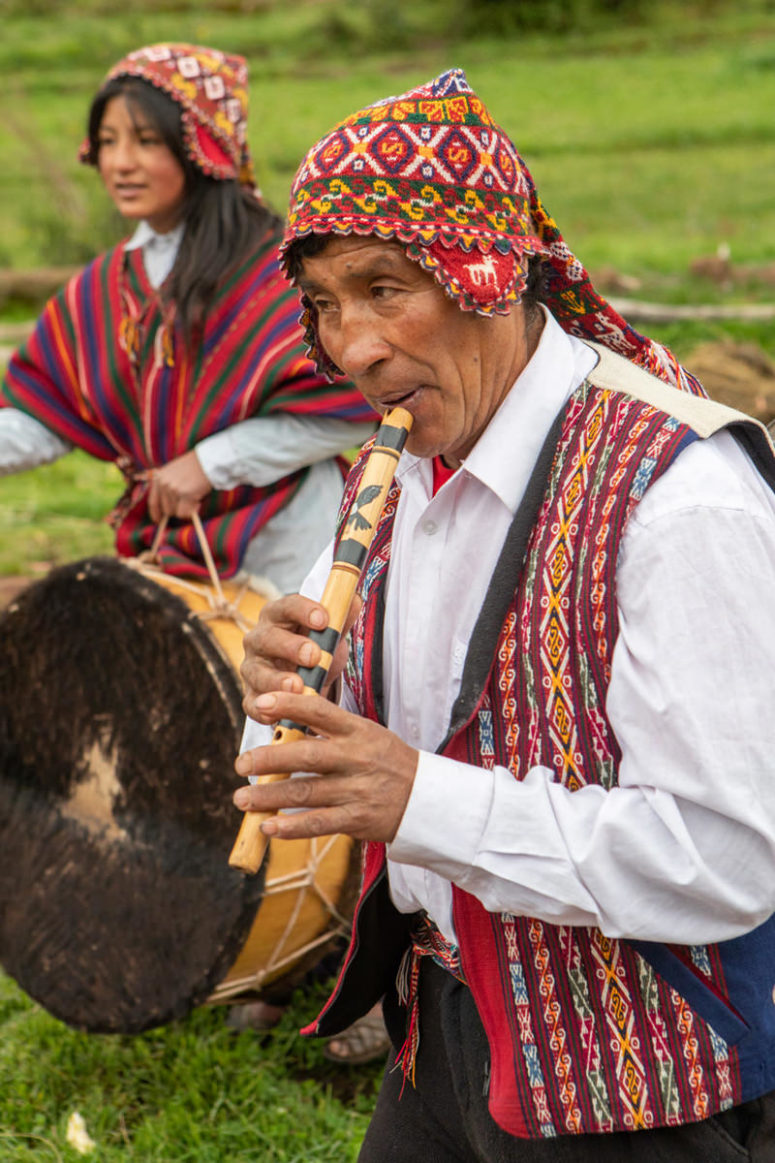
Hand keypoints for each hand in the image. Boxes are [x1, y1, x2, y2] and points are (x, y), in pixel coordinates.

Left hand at [147, 450, 211, 521]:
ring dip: (187, 509)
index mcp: (158, 479)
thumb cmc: (192, 468)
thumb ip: (166, 488)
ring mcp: (173, 489)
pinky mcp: (185, 494)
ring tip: (194, 496)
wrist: (207, 461)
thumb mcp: (172, 474)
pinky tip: (197, 501)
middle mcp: (163, 484)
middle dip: (178, 510)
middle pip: (167, 511)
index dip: (156, 514)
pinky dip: (192, 511)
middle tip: (188, 501)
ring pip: (177, 513)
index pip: (153, 502)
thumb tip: (166, 512)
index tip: (158, 521)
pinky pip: (185, 513)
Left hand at [233, 689, 417, 842]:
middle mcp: (356, 758)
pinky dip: (291, 827)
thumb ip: (328, 728)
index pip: (319, 710)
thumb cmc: (386, 760)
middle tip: (241, 763)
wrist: (426, 797)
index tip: (260, 704)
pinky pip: (319, 824)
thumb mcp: (365, 733)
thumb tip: (280, 721)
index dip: (288, 705)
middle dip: (269, 759)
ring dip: (269, 797)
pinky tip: (268, 827)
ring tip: (242, 798)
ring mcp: (356, 790)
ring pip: (306, 793)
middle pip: (306, 756)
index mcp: (357, 730)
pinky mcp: (357, 819)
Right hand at [240, 591, 360, 713]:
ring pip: (257, 672)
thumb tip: (353, 599)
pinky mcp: (251, 696)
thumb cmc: (315, 648)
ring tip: (299, 686)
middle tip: (314, 656)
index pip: (287, 606)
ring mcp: (252, 668)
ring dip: (277, 680)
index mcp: (277, 616)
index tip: (324, 620)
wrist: (305, 678)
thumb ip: (341, 618)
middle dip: (291, 647)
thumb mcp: (329, 633)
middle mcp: (258, 639)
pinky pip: (253, 704)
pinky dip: (264, 709)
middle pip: (268, 638)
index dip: (304, 611)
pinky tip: (279, 713)